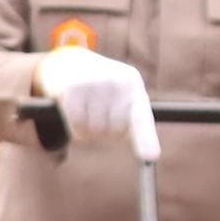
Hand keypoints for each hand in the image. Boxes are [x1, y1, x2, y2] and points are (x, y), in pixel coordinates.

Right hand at [35, 45, 156, 160]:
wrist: (68, 63)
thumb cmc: (102, 92)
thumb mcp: (124, 100)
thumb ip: (139, 127)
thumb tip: (151, 157)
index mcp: (134, 85)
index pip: (142, 117)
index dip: (147, 138)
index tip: (151, 156)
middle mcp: (118, 81)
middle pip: (114, 130)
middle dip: (105, 131)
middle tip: (98, 114)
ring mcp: (95, 82)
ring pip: (94, 130)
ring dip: (88, 129)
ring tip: (85, 109)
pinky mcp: (73, 87)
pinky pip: (77, 124)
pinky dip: (74, 125)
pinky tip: (73, 109)